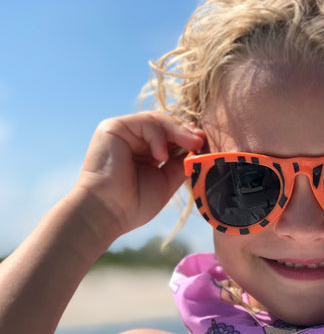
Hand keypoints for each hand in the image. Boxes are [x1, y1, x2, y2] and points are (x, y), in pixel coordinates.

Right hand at [74, 111, 204, 236]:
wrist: (109, 213)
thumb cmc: (134, 204)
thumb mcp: (167, 180)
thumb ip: (181, 163)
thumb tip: (199, 146)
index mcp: (146, 151)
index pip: (172, 136)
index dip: (188, 137)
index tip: (204, 145)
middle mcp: (134, 139)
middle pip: (166, 124)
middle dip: (186, 131)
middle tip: (200, 141)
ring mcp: (124, 132)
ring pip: (158, 120)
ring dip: (178, 131)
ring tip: (191, 144)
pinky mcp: (113, 128)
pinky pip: (145, 123)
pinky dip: (159, 137)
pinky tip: (162, 156)